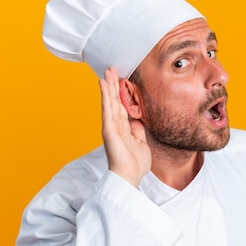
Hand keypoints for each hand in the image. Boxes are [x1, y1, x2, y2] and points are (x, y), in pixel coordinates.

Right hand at [98, 67, 150, 186]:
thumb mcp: (141, 141)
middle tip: (111, 69)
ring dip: (108, 86)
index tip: (121, 79)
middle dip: (113, 85)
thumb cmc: (135, 163)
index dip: (121, 92)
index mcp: (123, 128)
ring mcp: (111, 126)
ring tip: (106, 72)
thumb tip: (138, 117)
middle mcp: (115, 125)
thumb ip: (138, 128)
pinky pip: (107, 108)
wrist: (130, 176)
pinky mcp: (108, 129)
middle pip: (114, 101)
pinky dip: (105, 95)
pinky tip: (103, 84)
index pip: (122, 106)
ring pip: (109, 101)